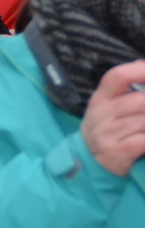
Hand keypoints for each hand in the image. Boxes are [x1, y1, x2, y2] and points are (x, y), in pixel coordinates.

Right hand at [80, 60, 144, 175]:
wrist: (88, 163)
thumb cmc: (107, 129)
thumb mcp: (109, 105)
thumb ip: (126, 86)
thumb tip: (141, 64)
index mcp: (100, 98)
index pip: (118, 76)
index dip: (140, 71)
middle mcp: (100, 115)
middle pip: (139, 100)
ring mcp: (106, 134)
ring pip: (144, 121)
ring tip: (142, 129)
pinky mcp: (115, 152)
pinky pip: (143, 140)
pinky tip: (143, 142)